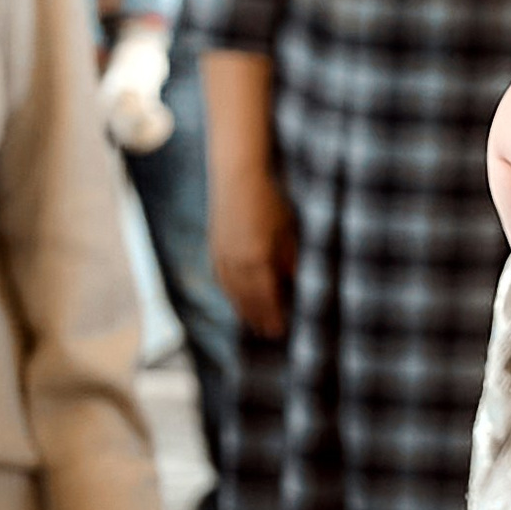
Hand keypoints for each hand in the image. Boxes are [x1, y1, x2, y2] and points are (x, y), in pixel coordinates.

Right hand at [212, 155, 296, 337]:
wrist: (237, 175)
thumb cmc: (269, 200)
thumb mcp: (287, 229)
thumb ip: (291, 259)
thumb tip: (296, 283)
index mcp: (257, 259)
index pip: (265, 297)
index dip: (272, 315)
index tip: (280, 331)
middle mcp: (235, 262)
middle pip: (247, 298)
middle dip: (258, 317)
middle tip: (268, 334)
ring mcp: (221, 254)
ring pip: (231, 290)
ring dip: (242, 308)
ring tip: (252, 322)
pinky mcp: (214, 245)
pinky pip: (221, 277)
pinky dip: (229, 292)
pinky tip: (235, 297)